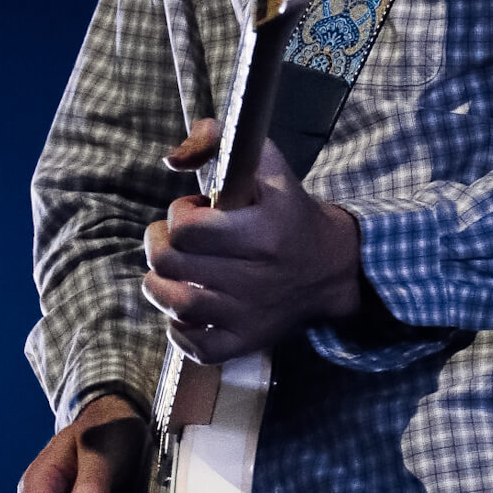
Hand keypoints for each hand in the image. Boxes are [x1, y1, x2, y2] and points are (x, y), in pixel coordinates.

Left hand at [142, 118, 363, 360]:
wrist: (333, 267)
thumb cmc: (291, 213)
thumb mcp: (268, 168)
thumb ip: (220, 144)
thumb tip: (172, 155)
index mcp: (262, 232)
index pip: (188, 229)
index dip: (178, 214)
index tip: (193, 210)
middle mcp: (256, 277)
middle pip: (173, 264)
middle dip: (159, 245)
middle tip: (173, 239)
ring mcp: (250, 314)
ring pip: (178, 306)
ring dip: (158, 286)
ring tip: (167, 272)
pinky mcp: (247, 342)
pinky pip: (198, 348)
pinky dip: (178, 332)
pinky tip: (184, 312)